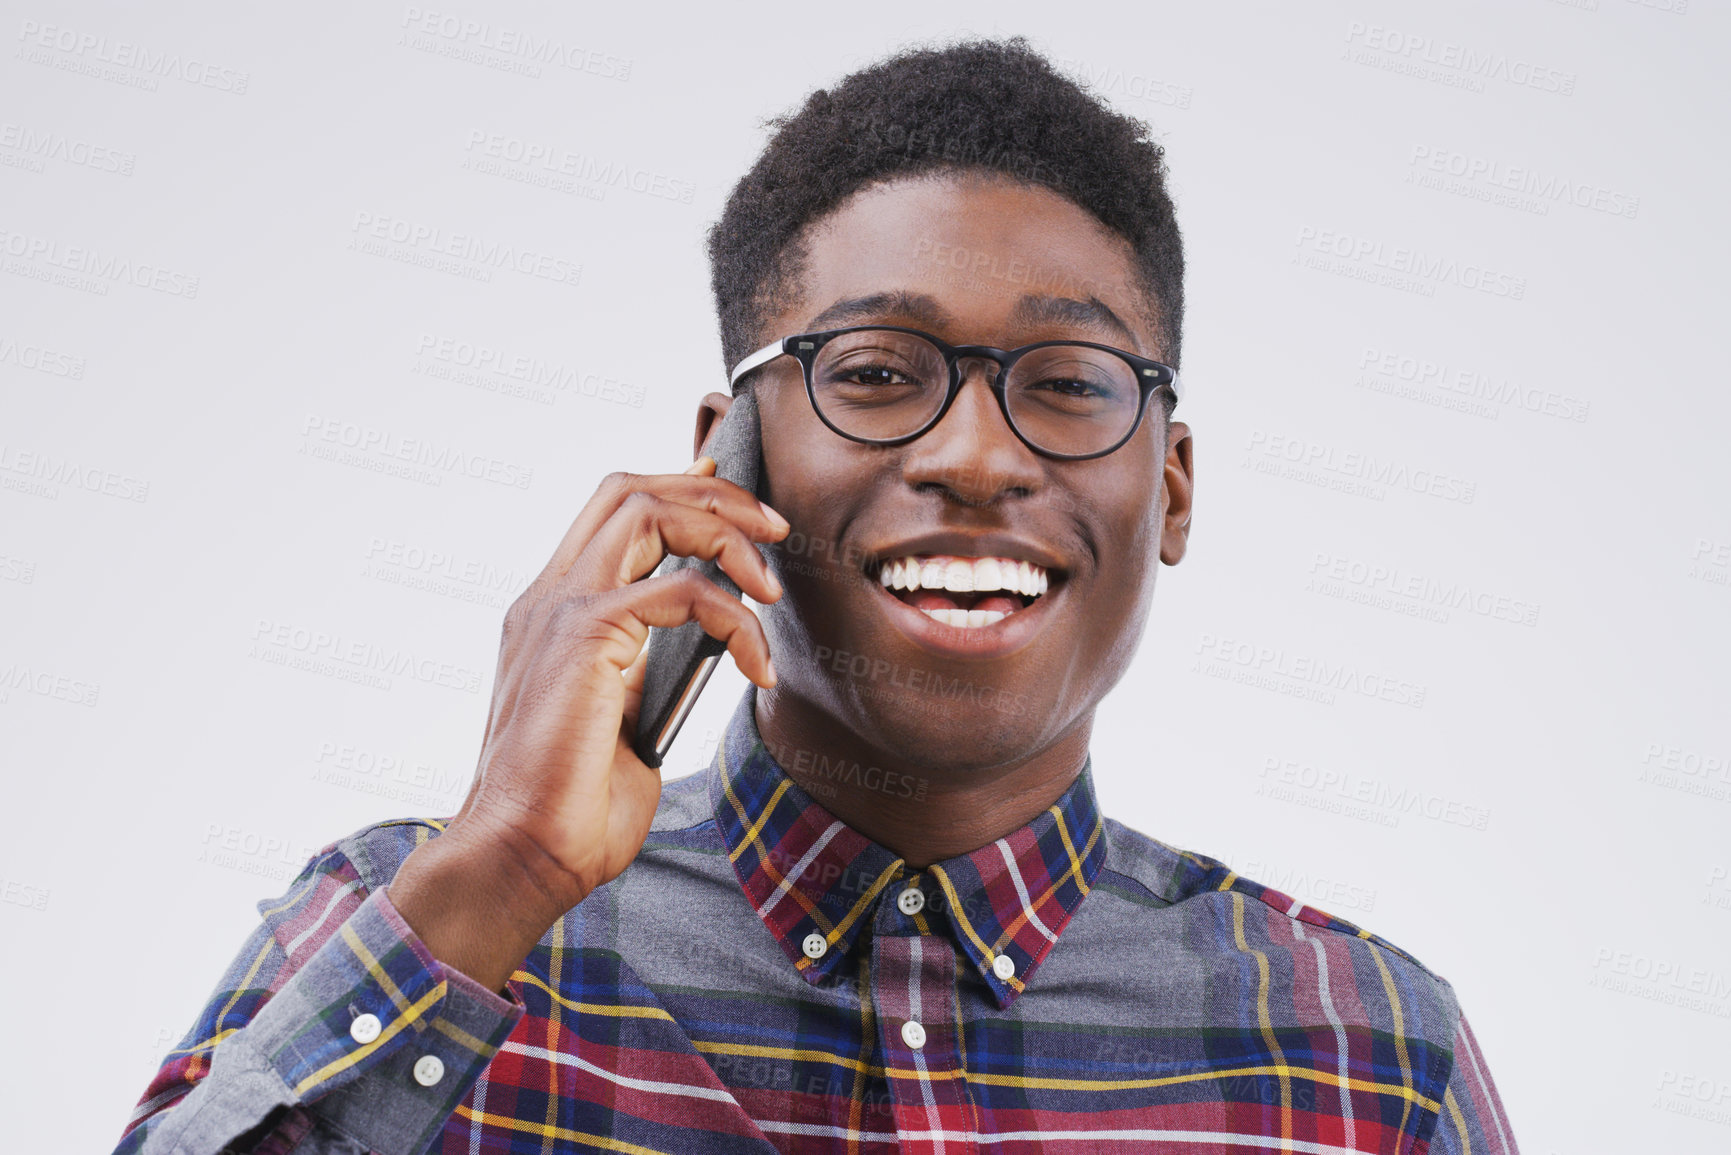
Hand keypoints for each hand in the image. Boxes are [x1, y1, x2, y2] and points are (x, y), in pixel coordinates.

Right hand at [389, 457, 787, 989]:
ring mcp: (560, 610)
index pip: (610, 517)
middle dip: (711, 493)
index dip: (676, 490)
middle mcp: (549, 599)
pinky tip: (758, 665)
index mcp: (552, 615)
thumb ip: (644, 675)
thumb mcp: (621, 722)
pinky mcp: (585, 635)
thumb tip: (702, 655)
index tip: (734, 498)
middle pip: (628, 491)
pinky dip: (736, 619)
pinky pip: (683, 590)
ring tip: (770, 584)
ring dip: (725, 531)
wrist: (523, 854)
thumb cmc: (571, 810)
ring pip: (647, 512)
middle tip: (773, 527)